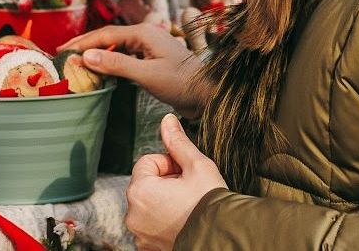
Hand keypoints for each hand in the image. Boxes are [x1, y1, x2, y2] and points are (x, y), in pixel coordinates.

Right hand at [58, 23, 209, 117]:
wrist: (207, 95)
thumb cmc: (181, 83)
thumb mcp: (146, 74)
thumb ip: (116, 63)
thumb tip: (86, 55)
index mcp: (143, 33)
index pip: (105, 34)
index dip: (82, 42)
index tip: (62, 50)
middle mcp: (145, 35)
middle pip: (109, 36)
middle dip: (86, 44)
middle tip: (63, 53)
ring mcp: (148, 47)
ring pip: (116, 46)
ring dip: (97, 52)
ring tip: (77, 61)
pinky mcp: (151, 60)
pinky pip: (124, 55)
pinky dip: (109, 61)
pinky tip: (101, 70)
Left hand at [127, 114, 226, 250]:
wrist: (225, 240)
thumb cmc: (211, 204)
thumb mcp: (197, 166)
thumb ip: (178, 143)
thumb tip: (167, 121)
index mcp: (140, 191)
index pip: (148, 162)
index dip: (169, 164)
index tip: (186, 174)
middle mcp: (133, 215)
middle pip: (147, 184)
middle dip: (167, 183)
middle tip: (189, 190)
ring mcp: (141, 235)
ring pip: (149, 206)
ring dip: (165, 203)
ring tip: (188, 207)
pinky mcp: (149, 248)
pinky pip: (152, 227)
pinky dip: (165, 223)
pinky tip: (184, 222)